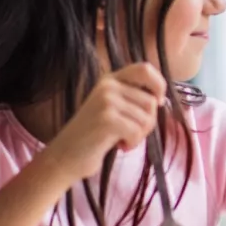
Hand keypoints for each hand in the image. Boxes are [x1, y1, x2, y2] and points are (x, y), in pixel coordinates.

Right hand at [39, 63, 166, 181]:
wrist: (65, 156)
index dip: (159, 85)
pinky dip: (133, 143)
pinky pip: (137, 131)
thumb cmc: (95, 135)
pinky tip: (120, 146)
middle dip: (148, 123)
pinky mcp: (106, 118)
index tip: (158, 102)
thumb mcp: (113, 109)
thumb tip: (161, 99)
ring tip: (122, 139)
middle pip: (151, 101)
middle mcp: (107, 86)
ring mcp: (106, 101)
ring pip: (147, 118)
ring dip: (140, 135)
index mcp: (110, 80)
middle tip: (131, 133)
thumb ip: (132, 98)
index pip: (144, 68)